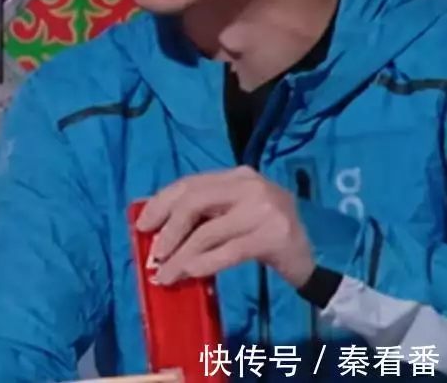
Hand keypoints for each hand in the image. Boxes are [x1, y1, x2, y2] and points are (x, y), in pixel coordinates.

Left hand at [135, 166, 314, 287]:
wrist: (308, 259)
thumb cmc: (261, 236)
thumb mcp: (232, 215)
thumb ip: (203, 213)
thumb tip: (154, 228)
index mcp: (236, 175)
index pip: (190, 184)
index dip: (161, 204)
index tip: (142, 226)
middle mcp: (251, 185)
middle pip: (194, 202)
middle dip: (169, 230)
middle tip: (154, 255)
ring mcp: (265, 209)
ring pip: (208, 232)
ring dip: (181, 257)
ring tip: (167, 275)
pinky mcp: (274, 236)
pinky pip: (228, 252)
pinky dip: (204, 264)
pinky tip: (190, 273)